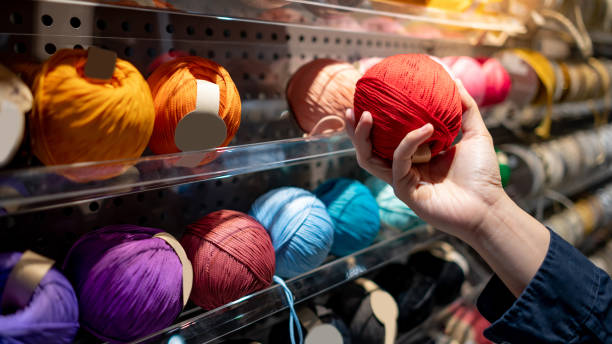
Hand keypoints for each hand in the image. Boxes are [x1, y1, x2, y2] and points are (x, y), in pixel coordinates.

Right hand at [345, 80, 504, 241]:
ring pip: (369, 158)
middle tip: (353, 107)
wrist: (488, 206)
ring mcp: (401, 180)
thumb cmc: (482, 175)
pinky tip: (425, 128)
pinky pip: (398, 162)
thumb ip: (466, 108)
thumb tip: (454, 79)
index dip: (372, 121)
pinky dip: (409, 142)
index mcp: (415, 156)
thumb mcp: (476, 134)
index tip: (368, 98)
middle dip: (355, 130)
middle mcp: (404, 168)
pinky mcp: (404, 191)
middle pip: (368, 149)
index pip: (385, 138)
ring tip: (366, 115)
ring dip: (363, 137)